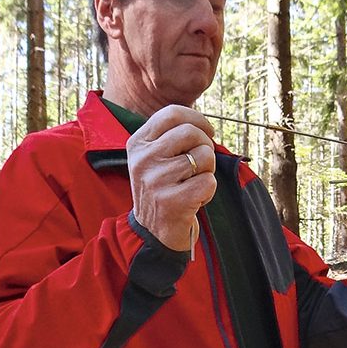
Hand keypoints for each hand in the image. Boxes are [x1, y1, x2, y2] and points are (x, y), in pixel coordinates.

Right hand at [126, 105, 217, 251]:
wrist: (153, 234)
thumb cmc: (163, 190)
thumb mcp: (154, 159)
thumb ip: (171, 137)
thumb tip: (203, 124)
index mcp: (137, 144)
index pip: (172, 113)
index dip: (197, 119)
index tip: (207, 132)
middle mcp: (143, 160)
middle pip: (191, 132)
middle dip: (206, 146)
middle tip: (201, 164)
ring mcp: (156, 180)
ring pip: (204, 156)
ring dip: (207, 170)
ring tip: (194, 183)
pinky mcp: (172, 201)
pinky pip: (209, 181)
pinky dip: (209, 191)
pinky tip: (194, 200)